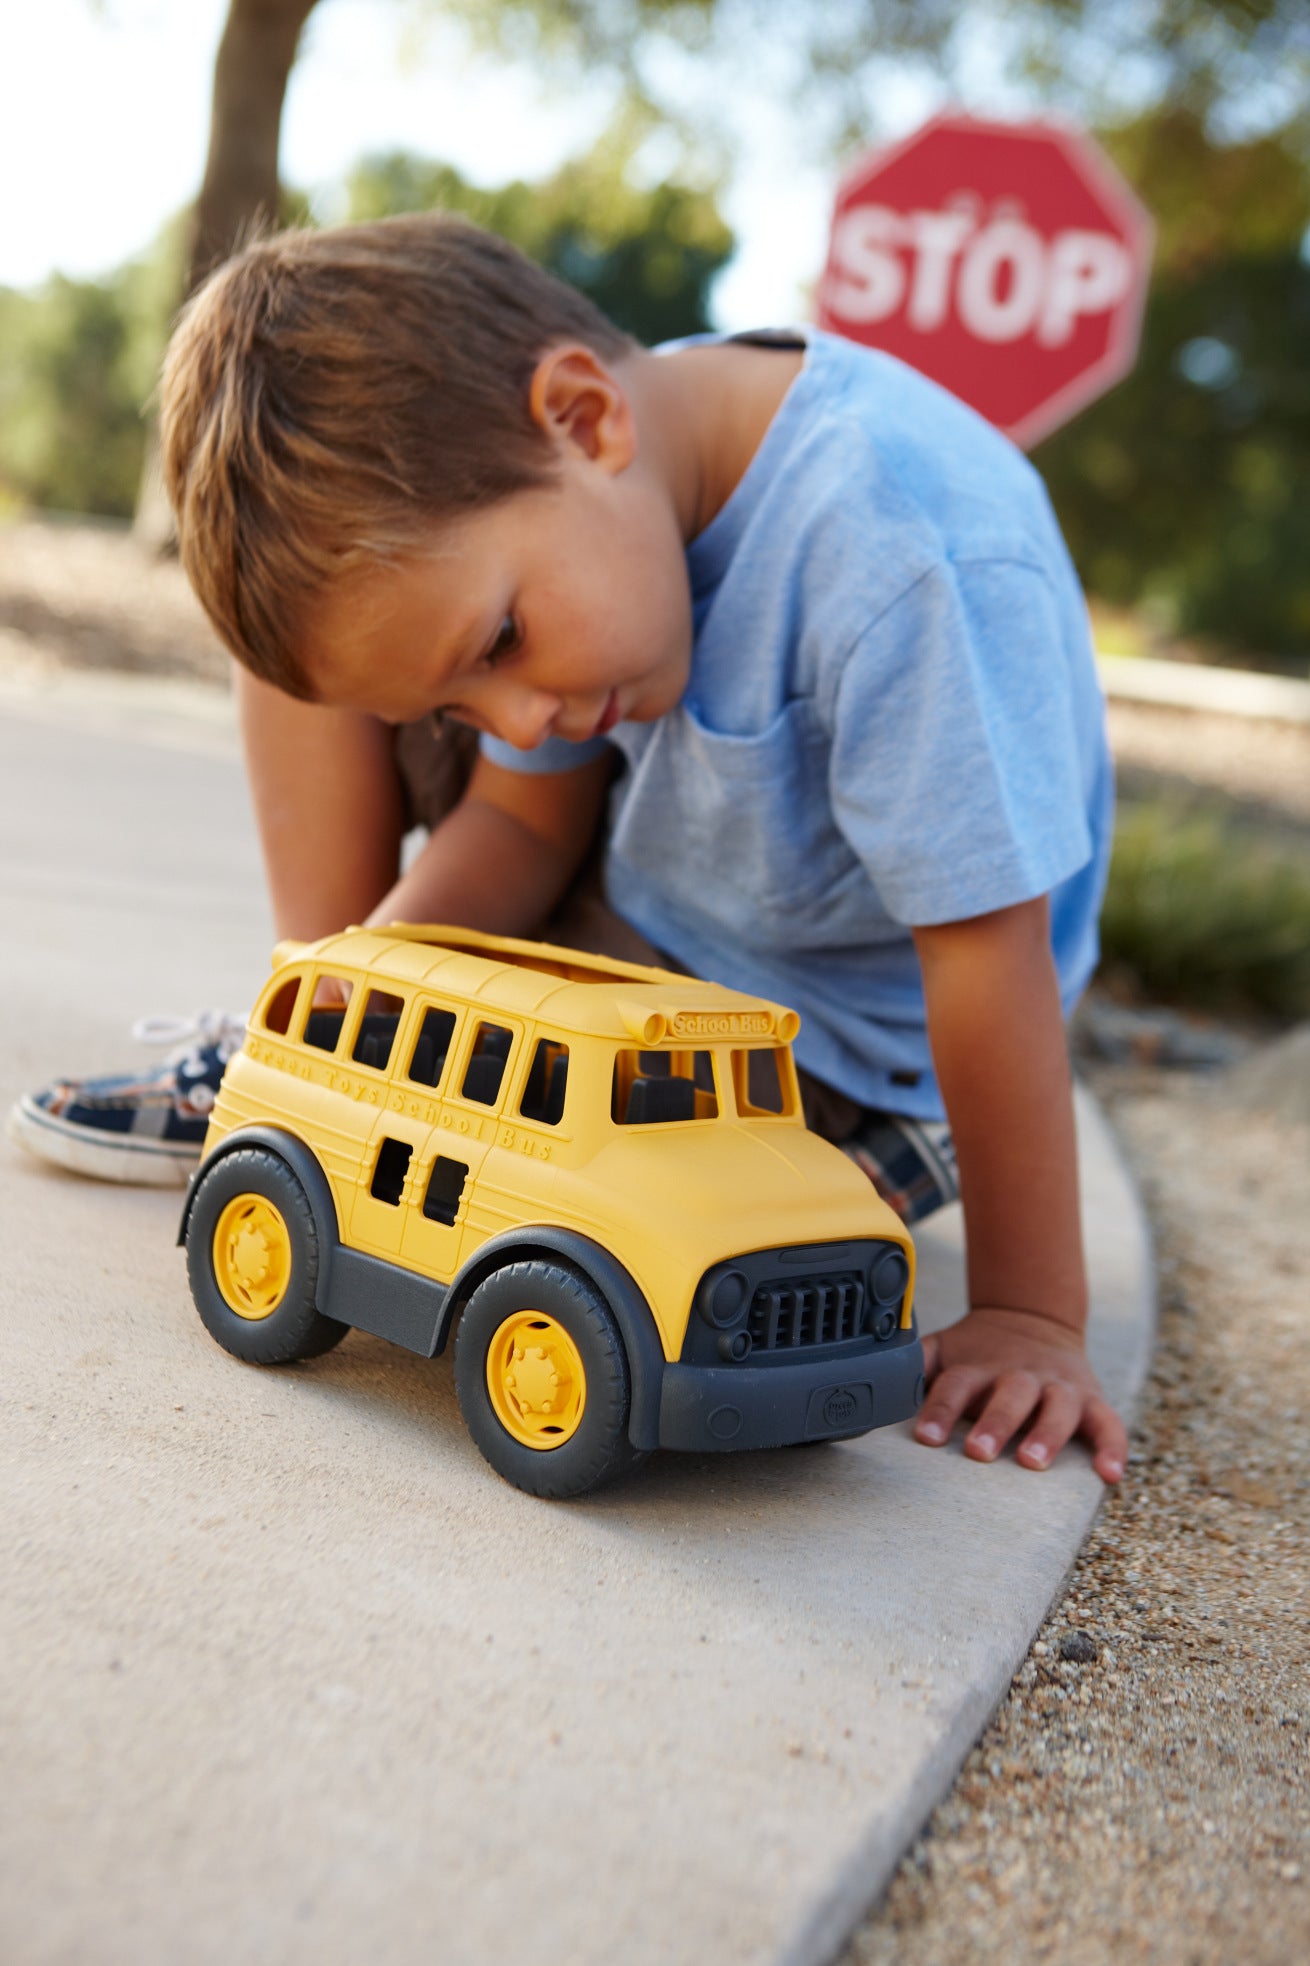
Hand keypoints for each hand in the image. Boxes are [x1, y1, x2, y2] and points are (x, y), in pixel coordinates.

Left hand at [915, 1306, 1126, 1482]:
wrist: (1030, 1317)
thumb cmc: (977, 1351)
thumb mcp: (944, 1349)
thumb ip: (914, 1365)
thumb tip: (871, 1382)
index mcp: (979, 1367)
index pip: (956, 1385)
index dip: (941, 1411)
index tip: (926, 1438)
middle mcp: (1020, 1375)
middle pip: (1009, 1395)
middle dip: (995, 1423)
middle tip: (978, 1453)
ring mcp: (1059, 1385)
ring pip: (1058, 1407)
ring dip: (1047, 1434)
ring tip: (1033, 1462)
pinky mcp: (1091, 1398)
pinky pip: (1108, 1423)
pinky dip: (1112, 1448)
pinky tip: (1109, 1475)